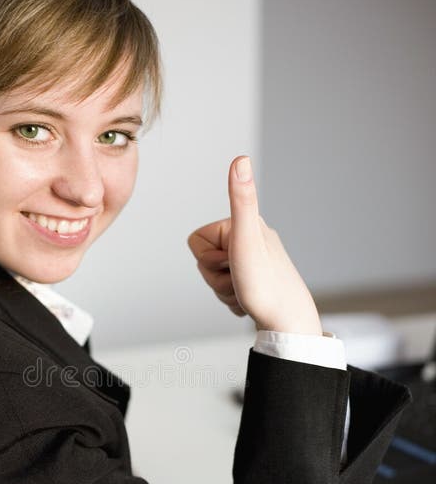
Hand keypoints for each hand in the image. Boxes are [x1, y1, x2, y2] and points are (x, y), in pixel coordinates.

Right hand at [187, 156, 322, 334]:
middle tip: (237, 279)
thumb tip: (241, 159)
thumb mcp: (245, 239)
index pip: (196, 241)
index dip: (206, 258)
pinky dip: (232, 300)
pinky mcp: (255, 280)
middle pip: (203, 260)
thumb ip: (241, 200)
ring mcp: (252, 260)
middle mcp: (250, 237)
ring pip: (214, 277)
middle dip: (215, 277)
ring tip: (244, 291)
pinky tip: (248, 300)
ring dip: (223, 290)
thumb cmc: (265, 284)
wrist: (287, 323)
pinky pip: (227, 291)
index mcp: (245, 224)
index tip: (229, 262)